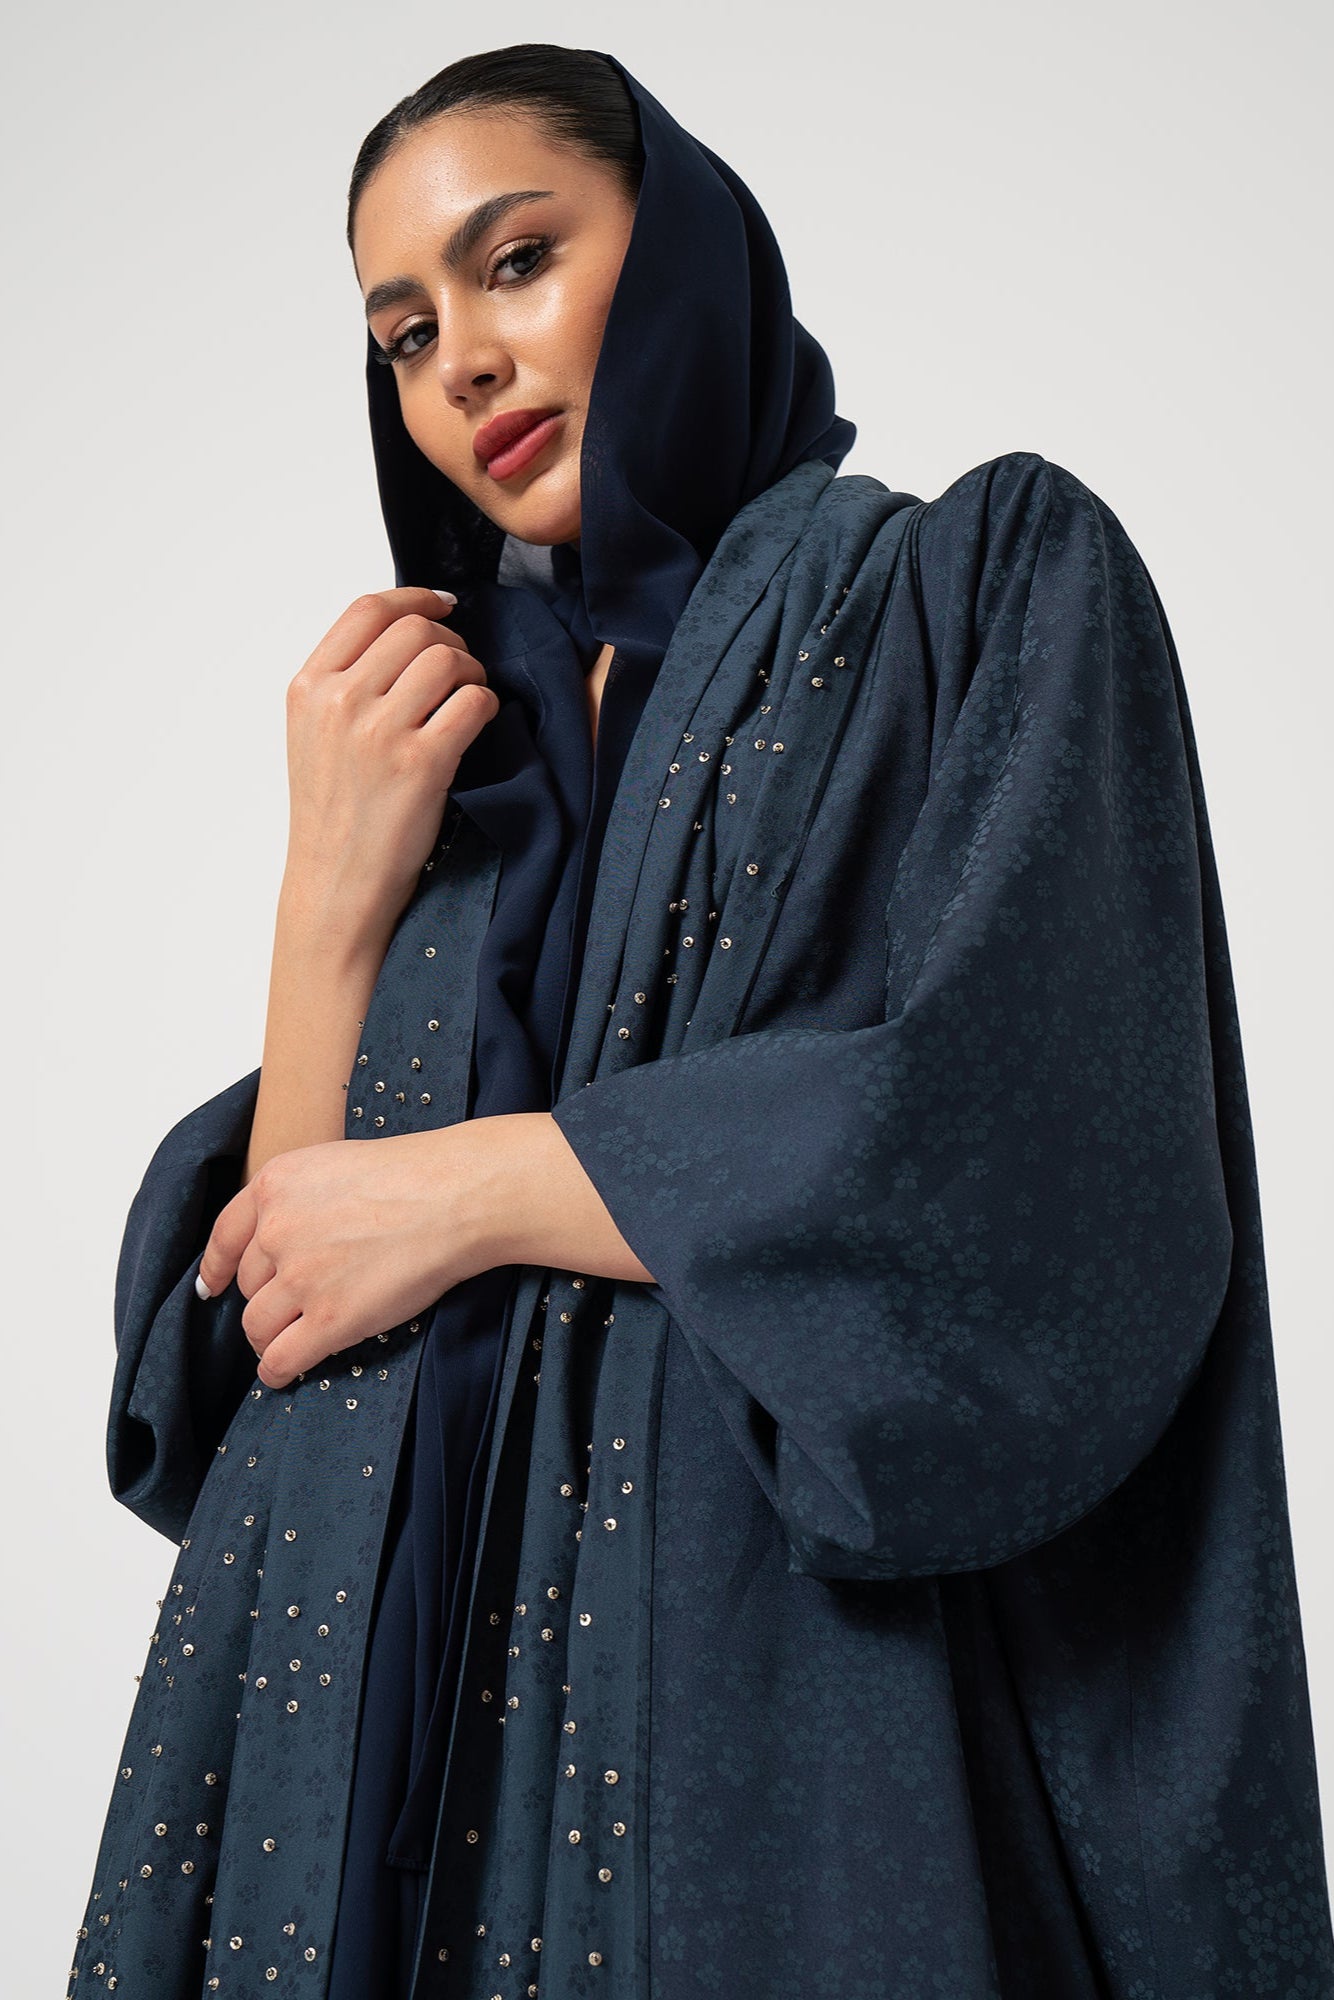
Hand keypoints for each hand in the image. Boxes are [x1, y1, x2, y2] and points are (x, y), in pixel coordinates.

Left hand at [200, 1124, 495, 1389]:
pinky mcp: (330, 1319)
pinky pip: (282, 1358)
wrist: (457, 1196)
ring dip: (267, 1339)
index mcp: (275, 1185)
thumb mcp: (335, 1164)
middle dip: (266, 1299)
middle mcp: (277, 1230)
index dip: (217, 1268)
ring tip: (286, 1343)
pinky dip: (276, 1371)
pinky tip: (284, 1374)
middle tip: (293, 1307)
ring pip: (258, 1326)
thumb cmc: (415, 1176)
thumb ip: (300, 1198)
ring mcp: (301, 1277)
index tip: (214, 1286)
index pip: (225, 1236)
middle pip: (248, 1285)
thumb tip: (287, 1238)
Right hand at [282, 585, 499, 949]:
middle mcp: (339, 702)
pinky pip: (473, 702)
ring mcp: (378, 732)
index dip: (415, 598)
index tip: (442, 605)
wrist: (335, 883)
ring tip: (466, 701)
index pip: (368, 609)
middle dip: (450, 642)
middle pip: (415, 629)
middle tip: (459, 673)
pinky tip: (476, 725)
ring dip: (471, 673)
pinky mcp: (420, 763)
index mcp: (308, 688)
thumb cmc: (332, 813)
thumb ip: (345, 681)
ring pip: (448, 658)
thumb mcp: (313, 735)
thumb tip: (405, 630)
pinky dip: (486, 706)